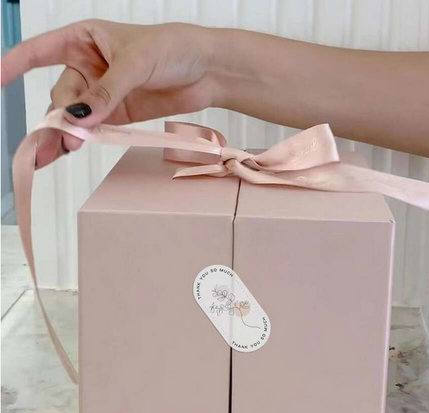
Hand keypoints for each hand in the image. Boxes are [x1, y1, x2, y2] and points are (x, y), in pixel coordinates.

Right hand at [1, 20, 215, 164]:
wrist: (208, 71)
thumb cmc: (173, 48)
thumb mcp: (135, 63)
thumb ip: (106, 91)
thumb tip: (77, 118)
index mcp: (85, 39)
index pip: (40, 50)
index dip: (15, 64)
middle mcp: (89, 66)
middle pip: (62, 95)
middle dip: (59, 117)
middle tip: (60, 140)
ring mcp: (104, 93)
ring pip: (76, 116)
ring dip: (65, 134)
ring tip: (51, 155)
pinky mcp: (119, 114)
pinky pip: (96, 128)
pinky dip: (85, 139)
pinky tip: (73, 148)